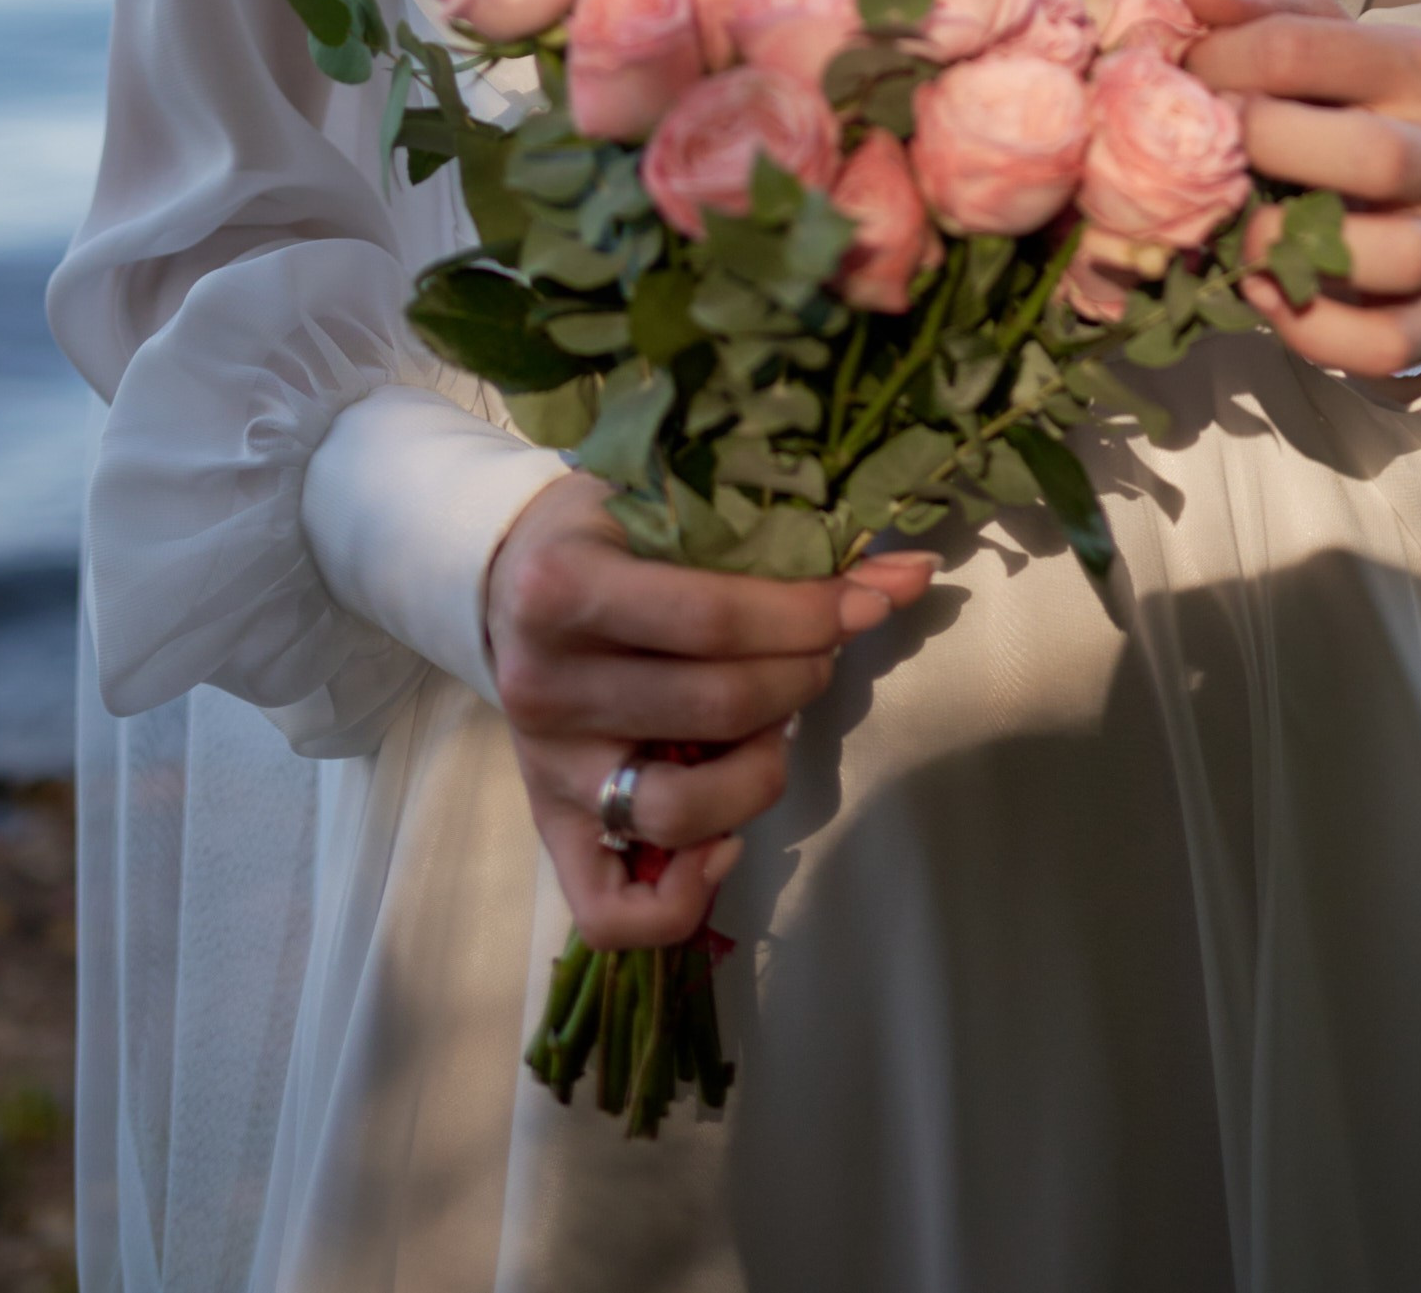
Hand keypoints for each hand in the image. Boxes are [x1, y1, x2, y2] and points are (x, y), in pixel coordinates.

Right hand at [482, 469, 937, 945]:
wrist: (509, 579)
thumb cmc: (606, 533)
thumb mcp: (676, 508)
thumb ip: (783, 540)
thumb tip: (911, 574)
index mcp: (561, 589)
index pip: (712, 620)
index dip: (809, 617)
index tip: (866, 605)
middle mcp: (543, 684)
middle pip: (715, 708)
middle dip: (800, 679)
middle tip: (821, 653)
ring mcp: (545, 766)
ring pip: (680, 811)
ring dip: (763, 772)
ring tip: (776, 726)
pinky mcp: (549, 826)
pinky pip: (611, 911)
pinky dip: (685, 895)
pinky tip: (725, 839)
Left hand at [1181, 0, 1420, 381]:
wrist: (1420, 198)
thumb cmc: (1348, 107)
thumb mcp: (1320, 40)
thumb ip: (1266, 7)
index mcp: (1417, 69)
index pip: (1315, 46)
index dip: (1228, 58)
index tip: (1183, 73)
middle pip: (1375, 154)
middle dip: (1270, 146)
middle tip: (1207, 150)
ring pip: (1400, 255)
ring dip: (1298, 247)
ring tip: (1239, 233)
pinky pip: (1386, 341)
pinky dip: (1315, 331)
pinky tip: (1262, 296)